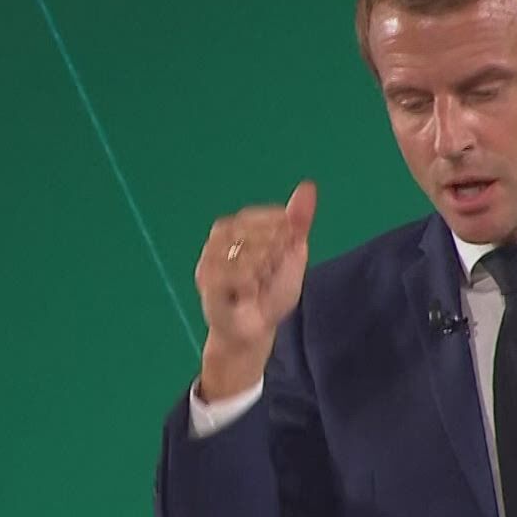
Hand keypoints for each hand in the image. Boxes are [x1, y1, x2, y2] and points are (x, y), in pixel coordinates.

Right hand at [193, 181, 316, 399]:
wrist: (256, 331)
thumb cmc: (270, 292)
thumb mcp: (291, 254)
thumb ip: (298, 221)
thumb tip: (309, 185)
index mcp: (233, 231)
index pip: (252, 216)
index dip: (274, 227)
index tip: (287, 243)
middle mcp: (215, 245)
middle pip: (243, 230)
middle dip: (269, 246)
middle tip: (274, 267)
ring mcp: (208, 267)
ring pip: (237, 251)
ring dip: (260, 263)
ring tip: (262, 280)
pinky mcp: (207, 289)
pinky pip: (226, 275)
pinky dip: (246, 279)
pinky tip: (252, 288)